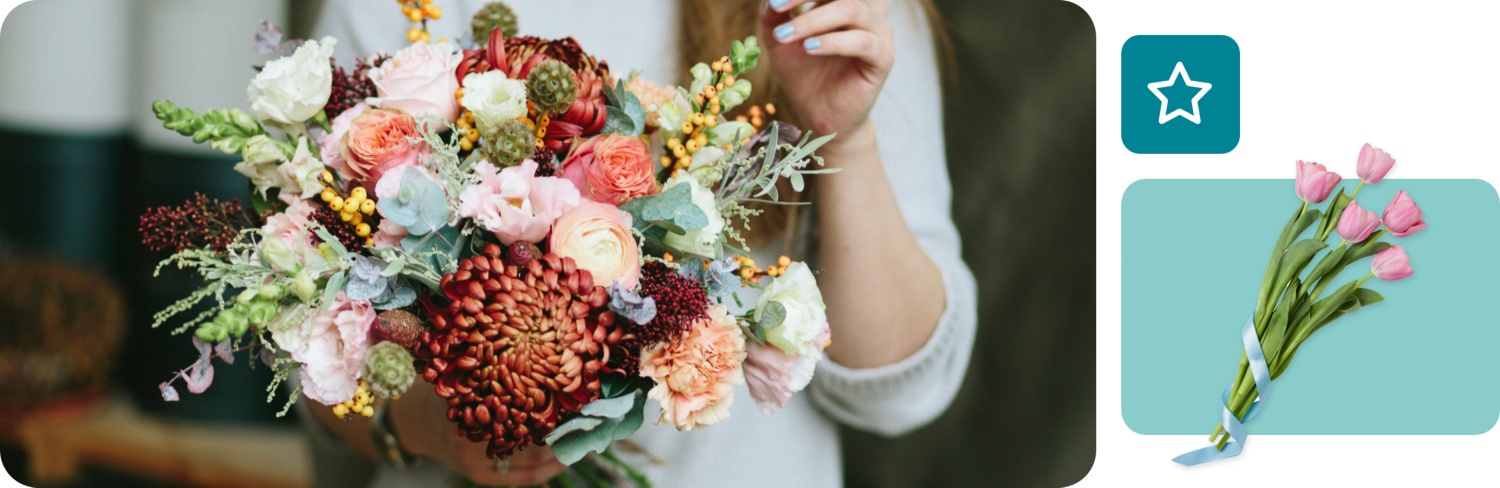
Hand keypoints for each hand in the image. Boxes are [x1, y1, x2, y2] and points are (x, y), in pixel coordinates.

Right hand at [390, 386, 566, 485]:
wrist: (419, 420)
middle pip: (530, 442)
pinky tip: (561, 460)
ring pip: (530, 464)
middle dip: (560, 434)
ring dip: (557, 455)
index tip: (576, 404)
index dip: (552, 411)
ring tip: (580, 440)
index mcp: (473, 410)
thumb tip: (552, 370)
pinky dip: (544, 470)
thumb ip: (502, 378)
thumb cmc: (454, 391)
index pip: (522, 414)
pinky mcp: (479, 476)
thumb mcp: (474, 377)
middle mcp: (474, 440)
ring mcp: (475, 463)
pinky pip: (521, 477)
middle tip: (585, 423)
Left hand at [761, 0, 893, 146]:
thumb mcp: (780, 41)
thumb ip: (773, 15)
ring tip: (785, 35)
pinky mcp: (884, 56)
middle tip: (776, 7)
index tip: (773, 1)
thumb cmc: (803, 73)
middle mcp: (867, 8)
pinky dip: (833, 42)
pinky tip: (809, 48)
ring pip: (852, 9)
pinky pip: (862, 41)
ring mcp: (879, 31)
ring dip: (813, 20)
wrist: (819, 115)